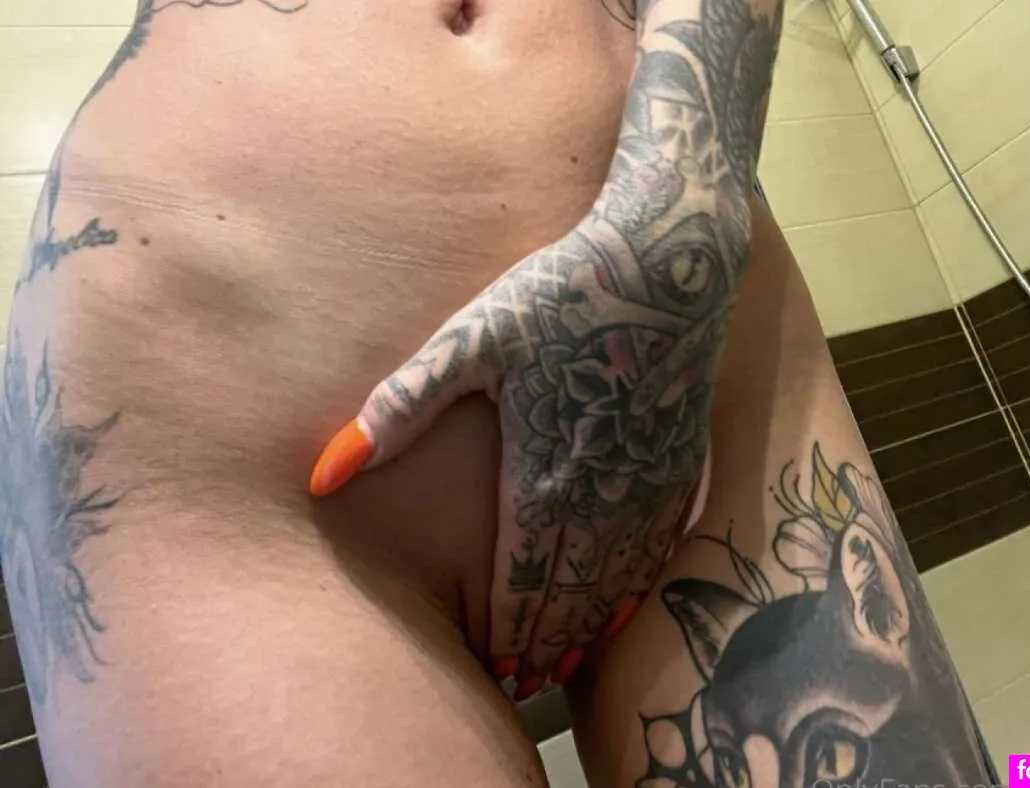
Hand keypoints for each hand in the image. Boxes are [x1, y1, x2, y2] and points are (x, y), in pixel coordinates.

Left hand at [310, 182, 747, 698]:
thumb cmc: (564, 290)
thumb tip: (324, 470)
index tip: (493, 668)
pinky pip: (657, 547)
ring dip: (585, 627)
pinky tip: (622, 611)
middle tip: (520, 683)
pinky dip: (633, 590)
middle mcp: (601, 490)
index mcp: (545, 469)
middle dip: (542, 641)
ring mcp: (645, 480)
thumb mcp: (471, 337)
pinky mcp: (677, 461)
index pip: (525, 576)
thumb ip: (401, 408)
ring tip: (560, 666)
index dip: (508, 628)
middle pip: (570, 589)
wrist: (670, 257)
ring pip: (614, 578)